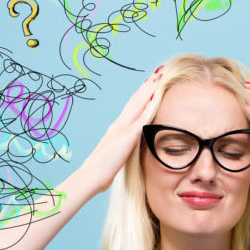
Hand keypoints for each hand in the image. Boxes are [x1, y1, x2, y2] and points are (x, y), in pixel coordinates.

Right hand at [78, 68, 163, 194]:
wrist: (90, 176)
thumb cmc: (99, 172)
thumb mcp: (113, 158)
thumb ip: (120, 151)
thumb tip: (123, 153)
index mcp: (115, 130)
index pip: (130, 108)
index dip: (140, 96)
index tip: (149, 85)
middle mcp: (118, 125)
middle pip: (134, 101)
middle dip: (146, 86)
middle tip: (157, 73)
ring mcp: (122, 128)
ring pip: (138, 104)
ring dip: (149, 89)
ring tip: (159, 77)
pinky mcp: (127, 135)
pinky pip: (142, 116)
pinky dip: (149, 105)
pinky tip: (157, 95)